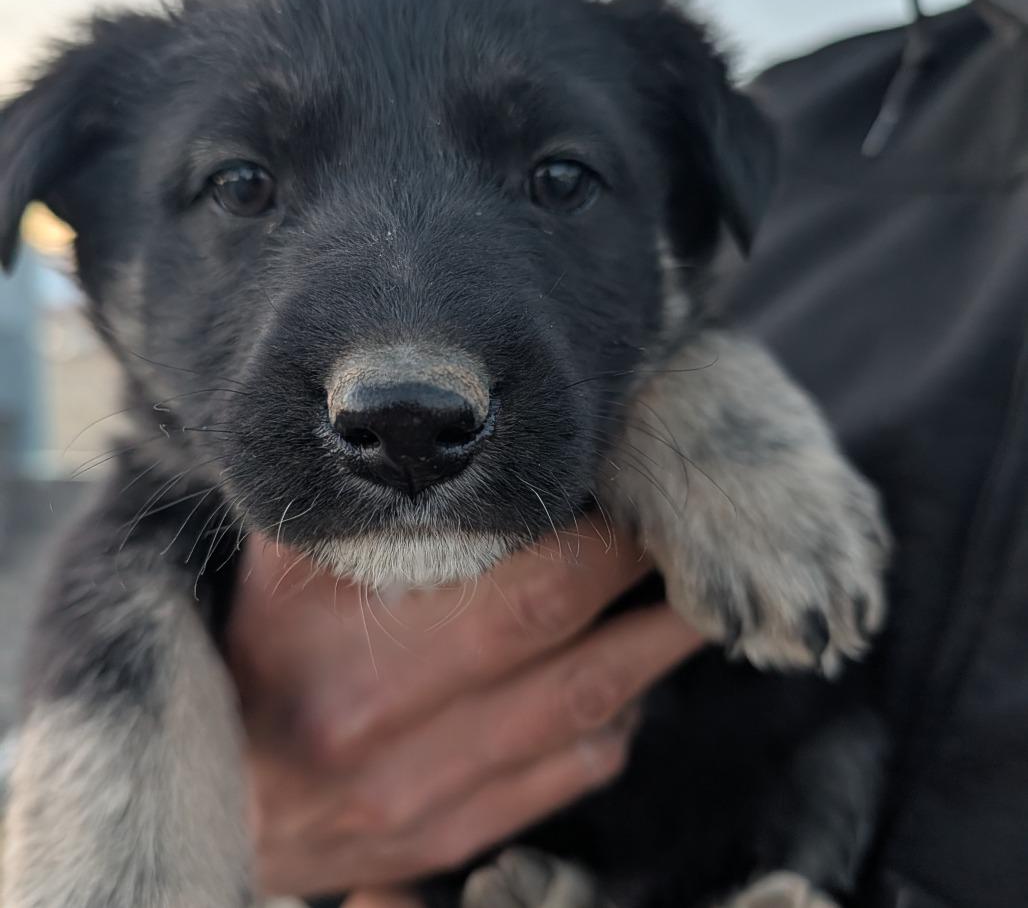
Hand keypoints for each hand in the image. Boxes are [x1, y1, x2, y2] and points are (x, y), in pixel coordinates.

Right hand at [228, 523, 703, 899]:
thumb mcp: (276, 567)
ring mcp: (419, 795)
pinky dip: (613, 724)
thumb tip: (435, 431)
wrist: (221, 796)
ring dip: (654, 651)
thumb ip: (353, 504)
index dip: (599, 534)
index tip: (639, 493)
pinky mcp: (446, 838)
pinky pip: (563, 779)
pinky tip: (629, 686)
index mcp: (334, 637)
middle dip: (644, 577)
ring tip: (699, 601)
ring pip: (582, 714)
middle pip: (560, 635)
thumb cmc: (252, 658)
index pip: (513, 575)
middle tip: (693, 534)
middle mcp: (378, 724)